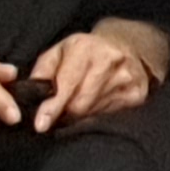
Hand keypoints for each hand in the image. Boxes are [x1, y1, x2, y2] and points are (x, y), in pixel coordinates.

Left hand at [29, 22, 165, 132]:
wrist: (124, 46)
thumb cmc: (84, 52)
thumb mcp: (58, 52)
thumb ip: (42, 71)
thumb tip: (32, 93)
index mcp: (85, 47)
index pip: (67, 84)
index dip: (52, 107)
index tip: (41, 124)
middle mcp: (110, 59)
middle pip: (80, 103)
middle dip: (65, 112)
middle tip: (61, 110)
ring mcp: (127, 76)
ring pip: (93, 111)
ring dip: (81, 113)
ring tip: (80, 102)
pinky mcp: (137, 92)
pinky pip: (109, 115)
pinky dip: (98, 113)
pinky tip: (98, 101)